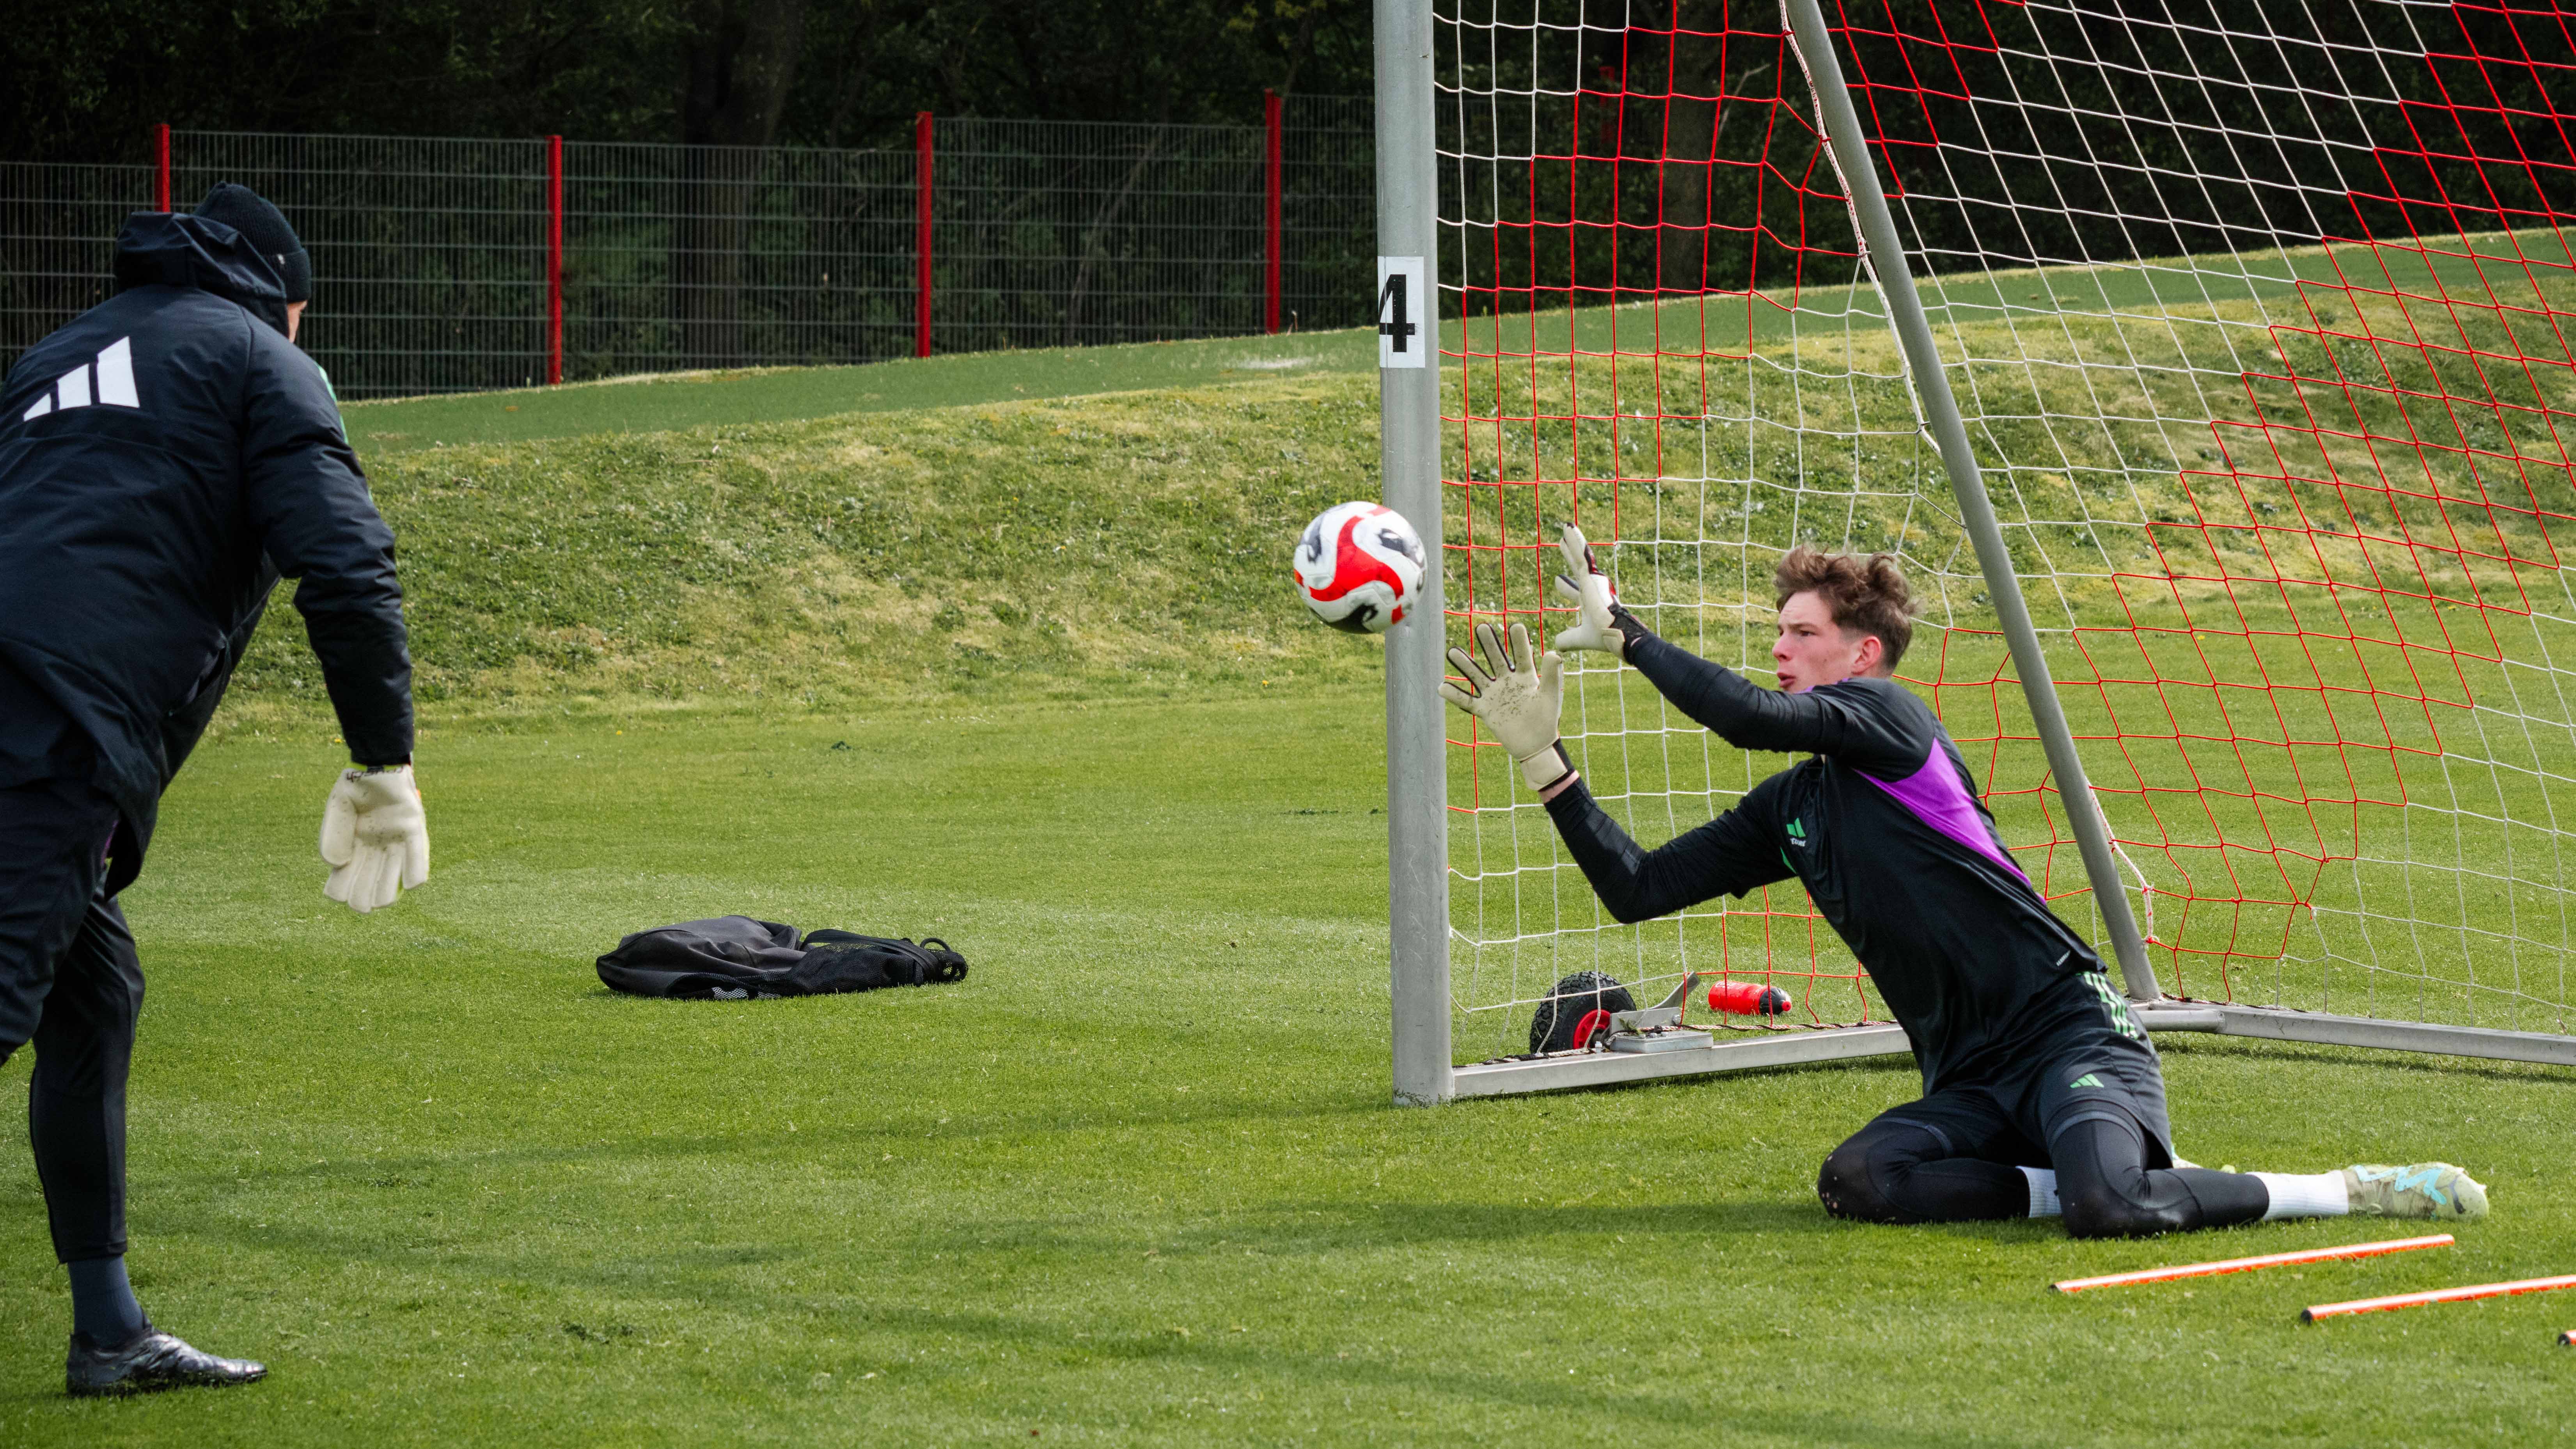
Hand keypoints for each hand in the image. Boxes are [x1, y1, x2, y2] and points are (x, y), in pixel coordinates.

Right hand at [319, 765, 428, 913]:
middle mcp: (374, 851)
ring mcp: (395, 842)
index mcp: (352, 849)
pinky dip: (415, 870)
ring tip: (381, 903)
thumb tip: (336, 865)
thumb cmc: (355, 788)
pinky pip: (417, 855)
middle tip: (362, 905)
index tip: (338, 894)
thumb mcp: (337, 810)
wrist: (376, 764)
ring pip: (392, 878)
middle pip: (368, 886)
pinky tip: (412, 885)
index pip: (343, 881)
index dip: (340, 892)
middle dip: (364, 899)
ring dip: (386, 893)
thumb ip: (332, 836)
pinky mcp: (414, 829)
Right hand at [1436, 621, 1573, 791]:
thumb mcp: (1550, 697)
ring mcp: (1495, 696)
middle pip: (1496, 660)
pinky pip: (1467, 702)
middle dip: (1489, 644)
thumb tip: (1553, 653)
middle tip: (1481, 627)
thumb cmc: (1546, 721)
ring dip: (1465, 665)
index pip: (1522, 655)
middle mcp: (1508, 682)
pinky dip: (1455, 696)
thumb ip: (1551, 675)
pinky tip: (1441, 687)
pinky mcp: (1486, 710)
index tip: (1515, 626)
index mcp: (1526, 678)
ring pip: (1477, 677)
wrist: (1535, 746)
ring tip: (1452, 651)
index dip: (1519, 642)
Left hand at [1551, 522, 1623, 655]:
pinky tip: (1568, 529)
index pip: (1575, 591)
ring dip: (1573, 542)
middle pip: (1577, 568)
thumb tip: (1557, 646)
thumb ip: (1568, 639)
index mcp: (1589, 602)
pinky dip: (1575, 541)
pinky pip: (1581, 555)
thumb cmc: (1603, 636)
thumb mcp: (1579, 638)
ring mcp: (1593, 582)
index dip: (1565, 586)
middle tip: (1562, 543)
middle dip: (1570, 555)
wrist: (1617, 635)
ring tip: (1566, 526)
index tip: (1557, 580)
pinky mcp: (1592, 577)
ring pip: (1579, 557)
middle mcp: (1591, 589)